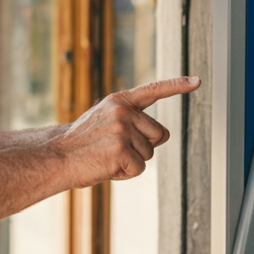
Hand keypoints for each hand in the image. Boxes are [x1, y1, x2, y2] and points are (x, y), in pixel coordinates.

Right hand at [50, 76, 200, 188]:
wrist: (56, 156)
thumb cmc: (81, 144)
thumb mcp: (105, 121)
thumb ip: (131, 121)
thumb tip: (162, 134)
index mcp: (119, 101)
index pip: (154, 89)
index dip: (177, 85)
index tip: (197, 80)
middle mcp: (123, 111)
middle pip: (159, 134)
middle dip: (144, 146)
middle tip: (115, 149)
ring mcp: (123, 129)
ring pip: (148, 154)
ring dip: (130, 161)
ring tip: (105, 157)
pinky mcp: (122, 150)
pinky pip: (138, 169)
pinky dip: (124, 174)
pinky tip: (105, 166)